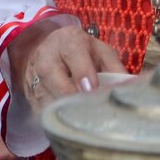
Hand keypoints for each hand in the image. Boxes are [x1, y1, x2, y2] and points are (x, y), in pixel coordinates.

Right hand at [7, 19, 125, 112]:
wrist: (47, 51)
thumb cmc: (81, 52)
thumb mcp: (100, 51)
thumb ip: (114, 66)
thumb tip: (129, 85)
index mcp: (68, 41)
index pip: (73, 54)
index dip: (83, 72)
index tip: (92, 89)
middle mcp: (47, 58)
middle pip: (54, 78)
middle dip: (72, 94)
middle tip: (89, 106)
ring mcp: (34, 78)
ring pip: (46, 96)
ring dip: (65, 108)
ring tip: (84, 115)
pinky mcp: (30, 96)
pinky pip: (41, 110)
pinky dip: (57, 116)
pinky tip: (71, 119)